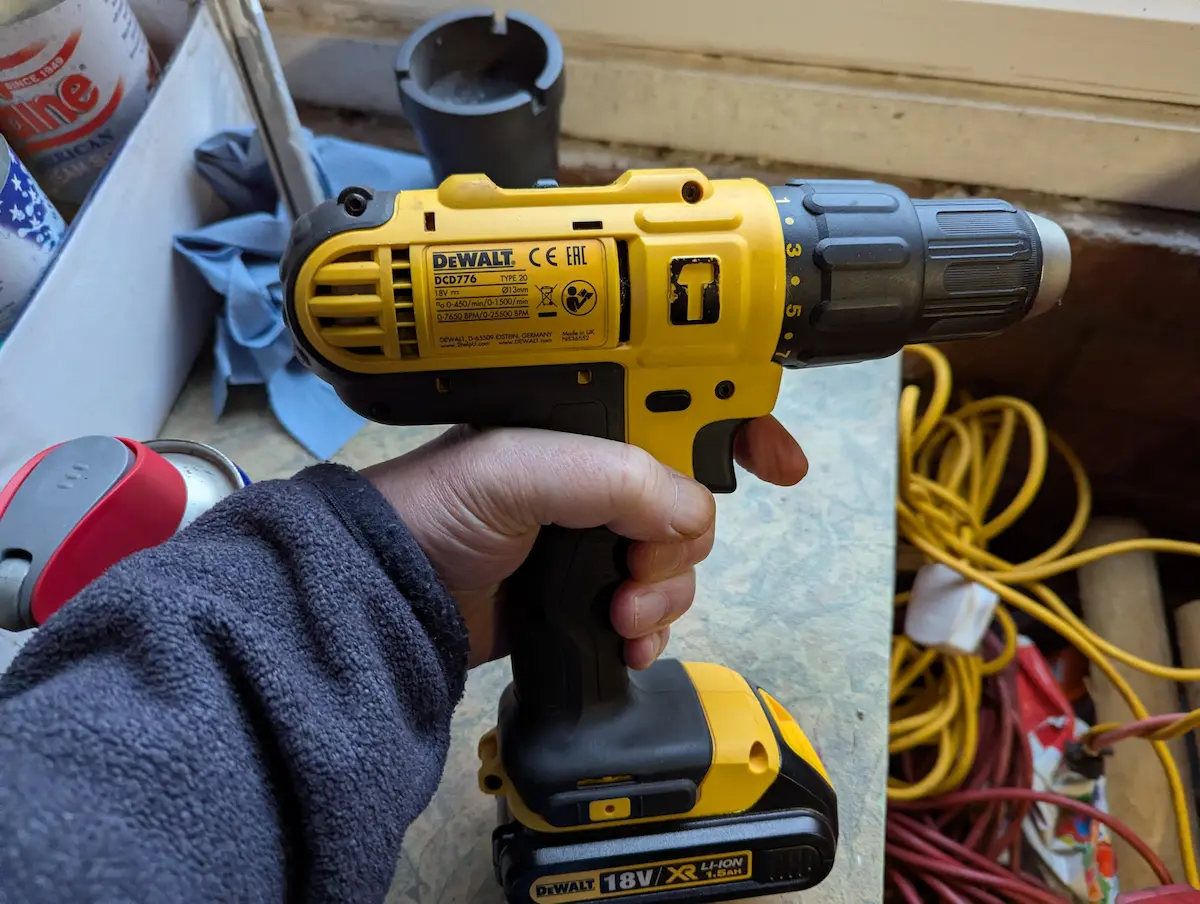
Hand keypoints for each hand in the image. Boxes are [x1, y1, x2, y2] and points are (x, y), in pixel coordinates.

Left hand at [363, 416, 806, 668]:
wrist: (387, 596)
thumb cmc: (441, 510)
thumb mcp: (525, 468)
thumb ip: (621, 479)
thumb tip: (692, 518)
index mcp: (589, 424)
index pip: (683, 408)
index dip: (740, 426)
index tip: (782, 464)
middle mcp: (597, 477)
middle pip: (693, 500)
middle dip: (683, 541)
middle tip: (640, 569)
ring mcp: (594, 540)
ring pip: (679, 563)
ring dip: (663, 595)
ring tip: (618, 614)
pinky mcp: (587, 597)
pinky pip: (654, 611)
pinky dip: (652, 630)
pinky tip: (626, 644)